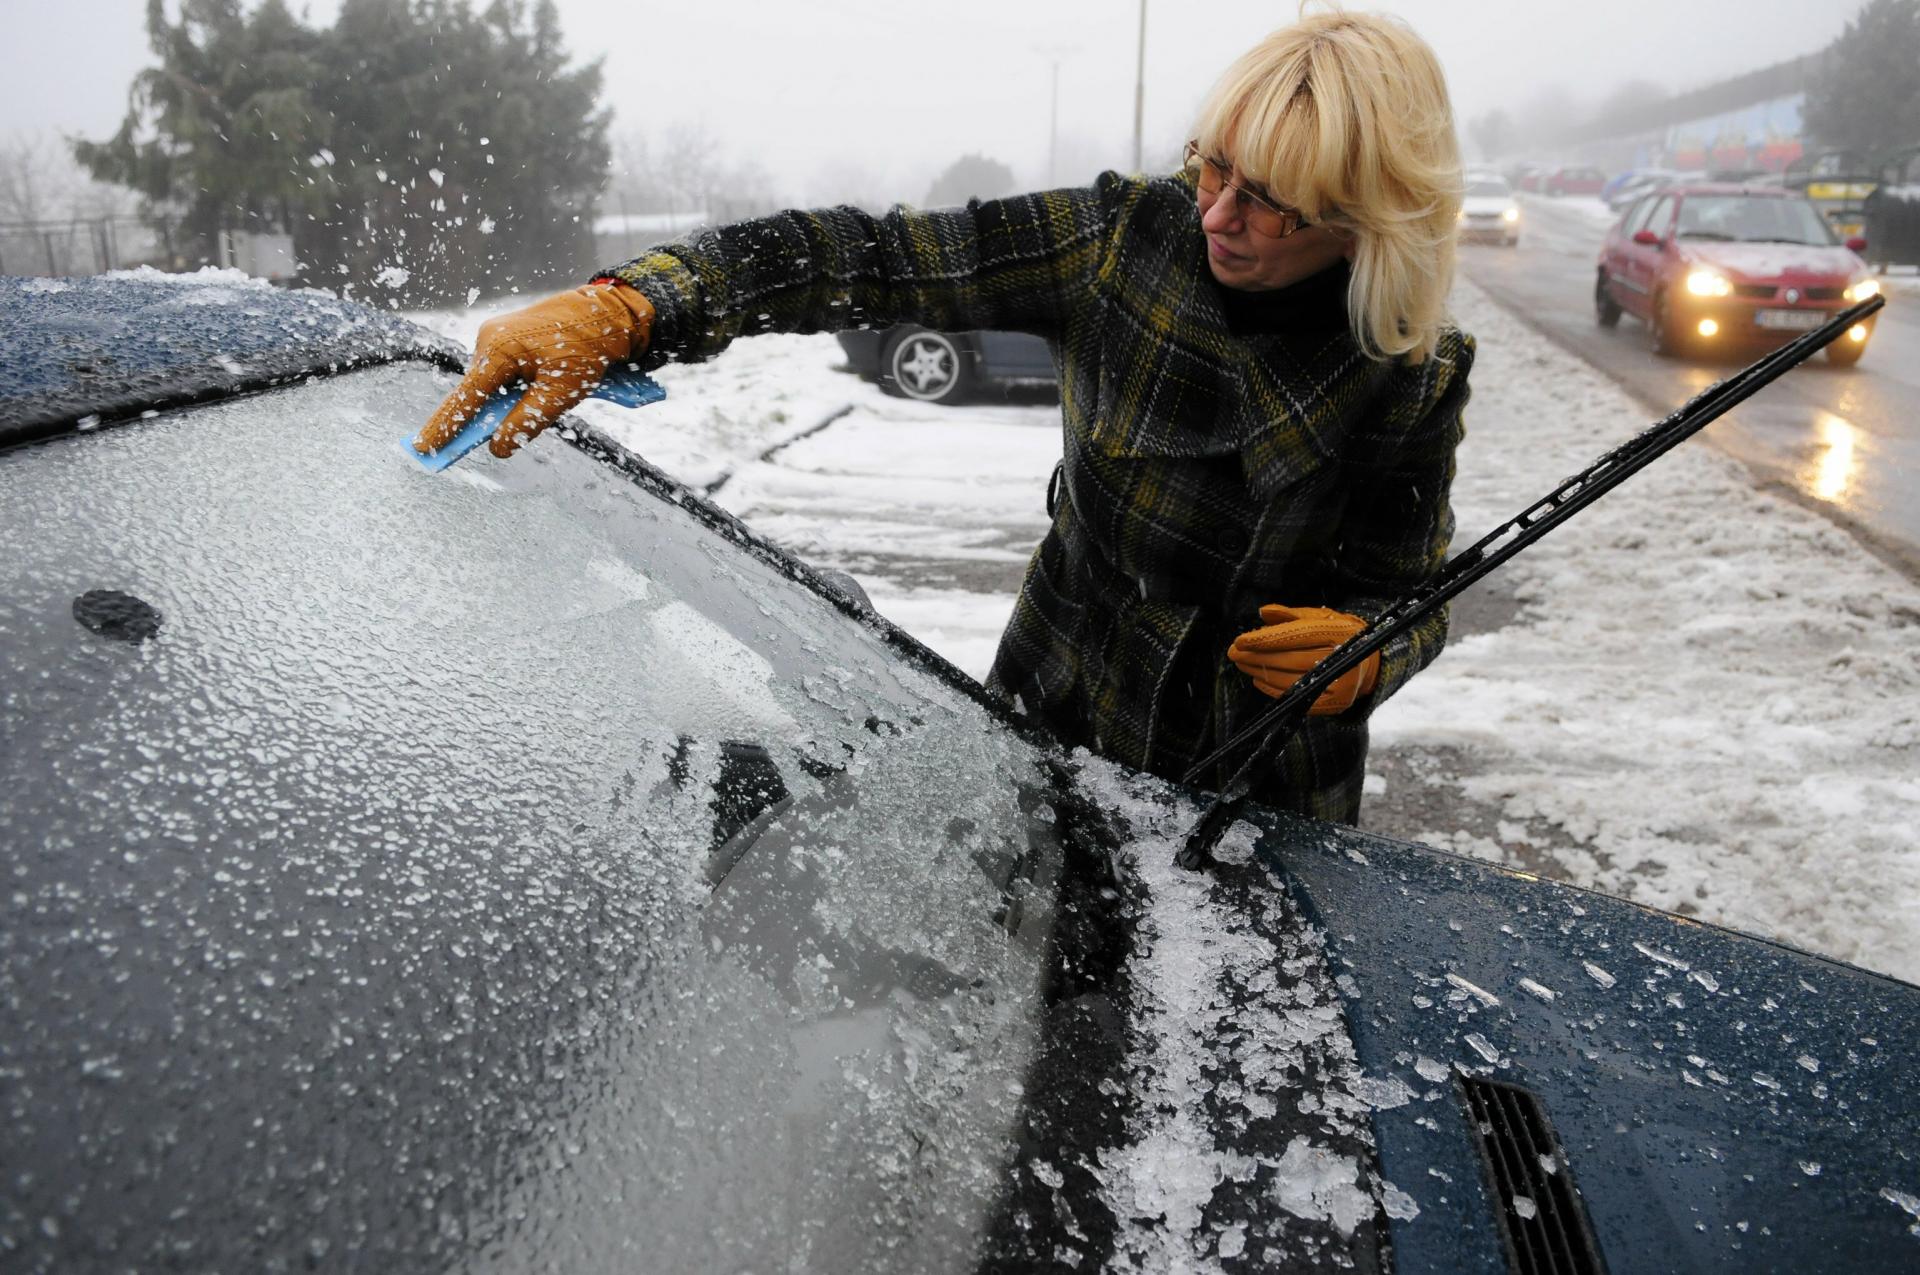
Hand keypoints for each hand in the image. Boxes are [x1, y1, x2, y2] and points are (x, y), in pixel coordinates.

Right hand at [415, 283, 653, 458]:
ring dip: (506, 402)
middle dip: (484, 418)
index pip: (464, 398)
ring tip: (543, 397)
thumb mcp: (560, 393)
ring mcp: (495, 336)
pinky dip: (512, 389)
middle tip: (491, 440)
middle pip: (476, 392)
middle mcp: (489, 339)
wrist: (606, 312)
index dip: (444, 427)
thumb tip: (497, 448)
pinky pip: (500, 373)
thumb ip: (526, 421)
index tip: (423, 449)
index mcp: (498, 350)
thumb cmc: (586, 349)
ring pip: (490, 385)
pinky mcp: (506, 337)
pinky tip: (538, 387)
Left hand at [1226, 605, 1379, 716]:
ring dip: (1261, 673)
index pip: (1295, 636)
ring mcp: (1340, 684)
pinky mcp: (1335, 704)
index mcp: (1339, 632)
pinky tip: (1259, 680)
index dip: (1265, 639)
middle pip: (1290, 659)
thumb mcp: (1320, 617)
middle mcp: (1342, 659)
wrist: (1369, 662)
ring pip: (1290, 680)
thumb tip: (1263, 613)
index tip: (1240, 640)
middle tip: (1233, 654)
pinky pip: (1297, 698)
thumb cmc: (1338, 635)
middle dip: (1257, 657)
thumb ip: (1291, 615)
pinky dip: (1273, 690)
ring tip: (1243, 665)